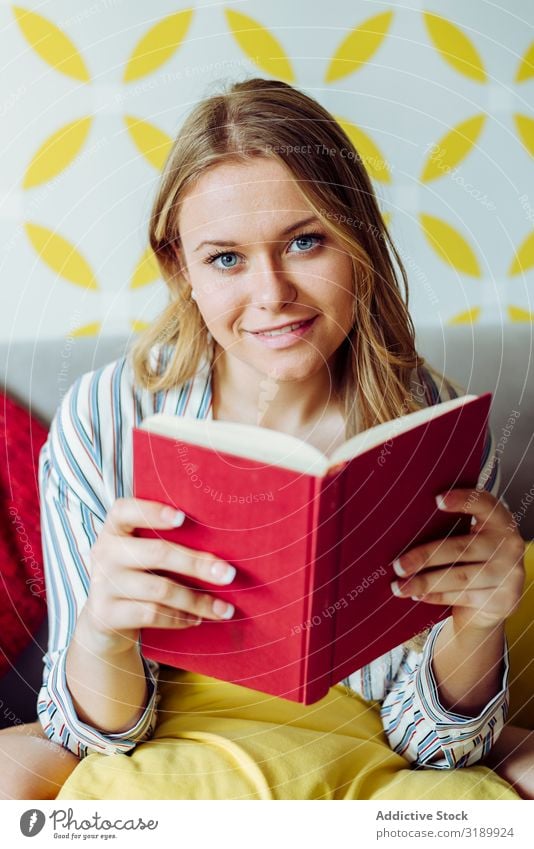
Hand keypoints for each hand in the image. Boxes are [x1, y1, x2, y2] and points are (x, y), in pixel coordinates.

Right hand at [84, 496, 236, 654]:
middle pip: (157, 553)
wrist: (104, 619)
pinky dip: (179, 618)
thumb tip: (222, 543)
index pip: (124, 511)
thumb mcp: (140, 552)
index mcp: (115, 529)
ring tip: (224, 609)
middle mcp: (105, 552)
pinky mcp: (107, 615)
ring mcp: (103, 584)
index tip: (183, 518)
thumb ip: (164, 541)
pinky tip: (197, 619)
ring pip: (160, 589)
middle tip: (229, 574)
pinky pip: (152, 614)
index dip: (153, 512)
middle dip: (197, 564)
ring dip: (197, 600)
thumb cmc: (137, 575)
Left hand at [390, 489, 525, 632]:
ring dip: (424, 582)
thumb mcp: (472, 537)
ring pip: (459, 577)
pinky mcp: (503, 600)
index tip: (437, 499)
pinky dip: (436, 596)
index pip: (484, 504)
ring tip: (399, 586)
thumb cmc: (475, 559)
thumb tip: (404, 522)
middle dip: (425, 557)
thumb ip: (452, 526)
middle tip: (398, 566)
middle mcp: (509, 545)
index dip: (462, 500)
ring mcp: (508, 574)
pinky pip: (461, 597)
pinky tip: (417, 595)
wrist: (498, 599)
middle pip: (461, 549)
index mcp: (500, 521)